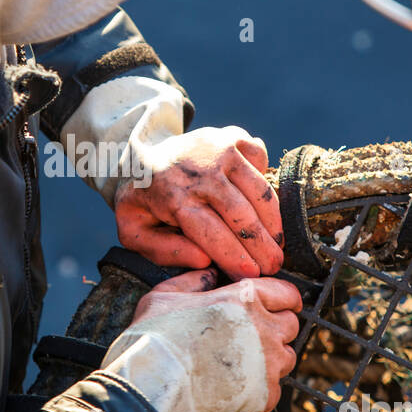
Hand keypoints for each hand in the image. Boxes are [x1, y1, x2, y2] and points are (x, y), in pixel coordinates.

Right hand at [100, 268, 301, 411]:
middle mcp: (264, 326)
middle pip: (291, 325)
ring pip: (287, 358)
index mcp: (245, 297)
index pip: (287, 293)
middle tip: (254, 336)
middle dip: (276, 328)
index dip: (283, 299)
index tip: (278, 306)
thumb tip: (208, 274)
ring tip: (246, 363)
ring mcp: (268, 362)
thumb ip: (193, 281)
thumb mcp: (166, 294)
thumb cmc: (155, 337)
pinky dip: (261, 389)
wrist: (152, 382)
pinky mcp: (264, 392)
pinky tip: (240, 387)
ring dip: (272, 358)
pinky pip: (275, 389)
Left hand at [114, 126, 282, 280]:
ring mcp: (218, 148)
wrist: (140, 153)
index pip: (212, 232)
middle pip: (242, 215)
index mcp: (171, 196)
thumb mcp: (134, 231)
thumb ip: (163, 251)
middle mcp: (199, 170)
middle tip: (273, 267)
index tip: (253, 276)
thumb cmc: (142, 201)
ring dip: (273, 222)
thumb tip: (204, 260)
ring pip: (259, 190)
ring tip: (277, 245)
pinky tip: (260, 204)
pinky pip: (260, 159)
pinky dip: (265, 178)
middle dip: (262, 246)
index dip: (235, 257)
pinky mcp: (231, 136)